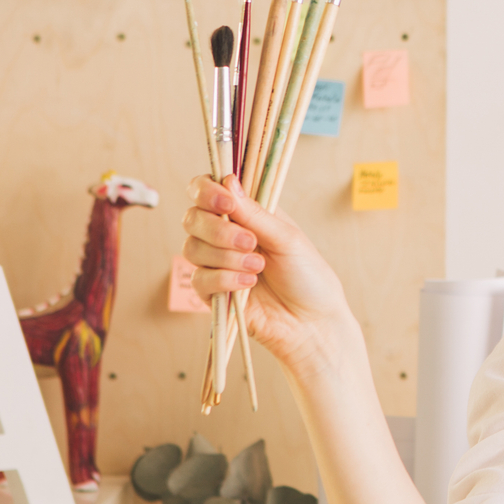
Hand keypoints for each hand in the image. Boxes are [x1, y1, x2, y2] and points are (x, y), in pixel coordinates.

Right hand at [182, 175, 357, 380]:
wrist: (311, 322)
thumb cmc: (307, 276)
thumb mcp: (287, 239)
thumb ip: (255, 214)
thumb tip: (228, 181)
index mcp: (245, 214)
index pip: (206, 190)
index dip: (206, 191)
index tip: (225, 203)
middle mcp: (225, 234)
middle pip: (192, 218)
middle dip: (218, 230)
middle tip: (250, 242)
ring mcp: (216, 263)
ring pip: (192, 248)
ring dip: (226, 257)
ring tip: (258, 267)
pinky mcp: (212, 292)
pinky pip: (199, 278)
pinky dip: (225, 279)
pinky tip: (249, 285)